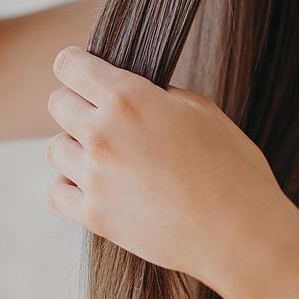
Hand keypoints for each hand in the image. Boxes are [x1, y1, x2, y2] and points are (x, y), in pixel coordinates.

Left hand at [45, 44, 298, 297]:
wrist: (242, 234)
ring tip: (108, 154)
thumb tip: (133, 93)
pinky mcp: (94, 216)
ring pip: (56, 147)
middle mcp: (103, 133)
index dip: (76, 65)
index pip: (69, 66)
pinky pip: (58, 191)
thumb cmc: (232, 167)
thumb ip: (157, 94)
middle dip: (78, 103)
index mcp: (129, 98)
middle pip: (57, 103)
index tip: (85, 72)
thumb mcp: (202, 110)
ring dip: (76, 145)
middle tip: (105, 115)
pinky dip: (72, 184)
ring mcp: (95, 178)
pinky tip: (97, 184)